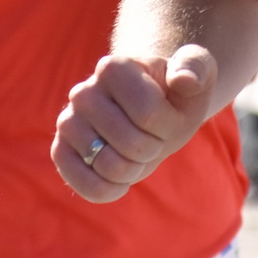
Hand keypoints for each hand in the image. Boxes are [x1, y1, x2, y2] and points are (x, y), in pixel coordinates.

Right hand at [52, 45, 217, 202]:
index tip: (170, 113)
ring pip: (109, 167)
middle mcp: (83, 92)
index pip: (148, 113)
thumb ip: (196, 67)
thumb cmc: (175, 92)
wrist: (150, 110)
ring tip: (135, 150)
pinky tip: (119, 179)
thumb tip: (183, 80)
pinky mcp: (60, 151)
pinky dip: (110, 190)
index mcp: (113, 66)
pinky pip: (84, 185)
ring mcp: (68, 122)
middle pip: (131, 144)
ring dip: (135, 168)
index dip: (169, 124)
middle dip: (154, 148)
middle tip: (152, 134)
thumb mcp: (197, 71)